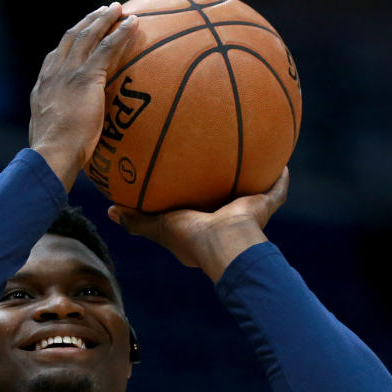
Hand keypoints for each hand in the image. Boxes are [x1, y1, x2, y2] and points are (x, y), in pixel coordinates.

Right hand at [29, 3, 137, 189]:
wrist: (51, 154)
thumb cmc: (53, 157)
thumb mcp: (50, 138)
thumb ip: (59, 130)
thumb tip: (67, 140)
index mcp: (43, 88)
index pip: (56, 57)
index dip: (70, 43)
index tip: (80, 34)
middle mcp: (53, 74)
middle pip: (71, 38)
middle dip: (87, 23)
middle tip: (102, 12)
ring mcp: (68, 73)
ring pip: (88, 36)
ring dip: (104, 20)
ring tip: (118, 10)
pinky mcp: (86, 77)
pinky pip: (107, 48)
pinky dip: (120, 33)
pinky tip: (133, 24)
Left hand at [107, 168, 289, 281]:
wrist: (223, 243)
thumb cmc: (189, 237)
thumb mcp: (156, 226)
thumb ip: (135, 219)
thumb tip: (109, 210)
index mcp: (203, 226)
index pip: (197, 204)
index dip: (193, 190)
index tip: (188, 174)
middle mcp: (226, 219)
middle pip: (225, 195)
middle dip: (223, 180)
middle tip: (217, 156)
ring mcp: (247, 215)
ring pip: (253, 192)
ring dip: (255, 176)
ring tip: (254, 149)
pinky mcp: (264, 207)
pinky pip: (276, 190)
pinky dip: (280, 178)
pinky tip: (282, 160)